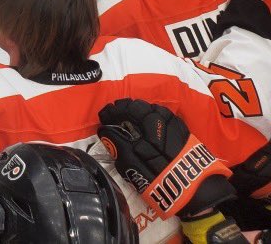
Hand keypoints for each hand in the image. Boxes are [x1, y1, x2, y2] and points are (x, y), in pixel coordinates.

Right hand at [98, 98, 234, 219]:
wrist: (197, 193)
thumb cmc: (160, 179)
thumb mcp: (132, 166)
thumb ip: (117, 144)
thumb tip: (105, 131)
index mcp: (150, 126)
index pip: (127, 109)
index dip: (112, 111)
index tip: (103, 117)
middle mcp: (163, 121)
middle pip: (141, 106)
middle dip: (125, 108)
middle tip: (114, 115)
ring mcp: (176, 126)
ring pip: (155, 110)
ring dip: (140, 110)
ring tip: (130, 118)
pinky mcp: (184, 134)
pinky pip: (166, 117)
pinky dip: (153, 117)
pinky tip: (149, 125)